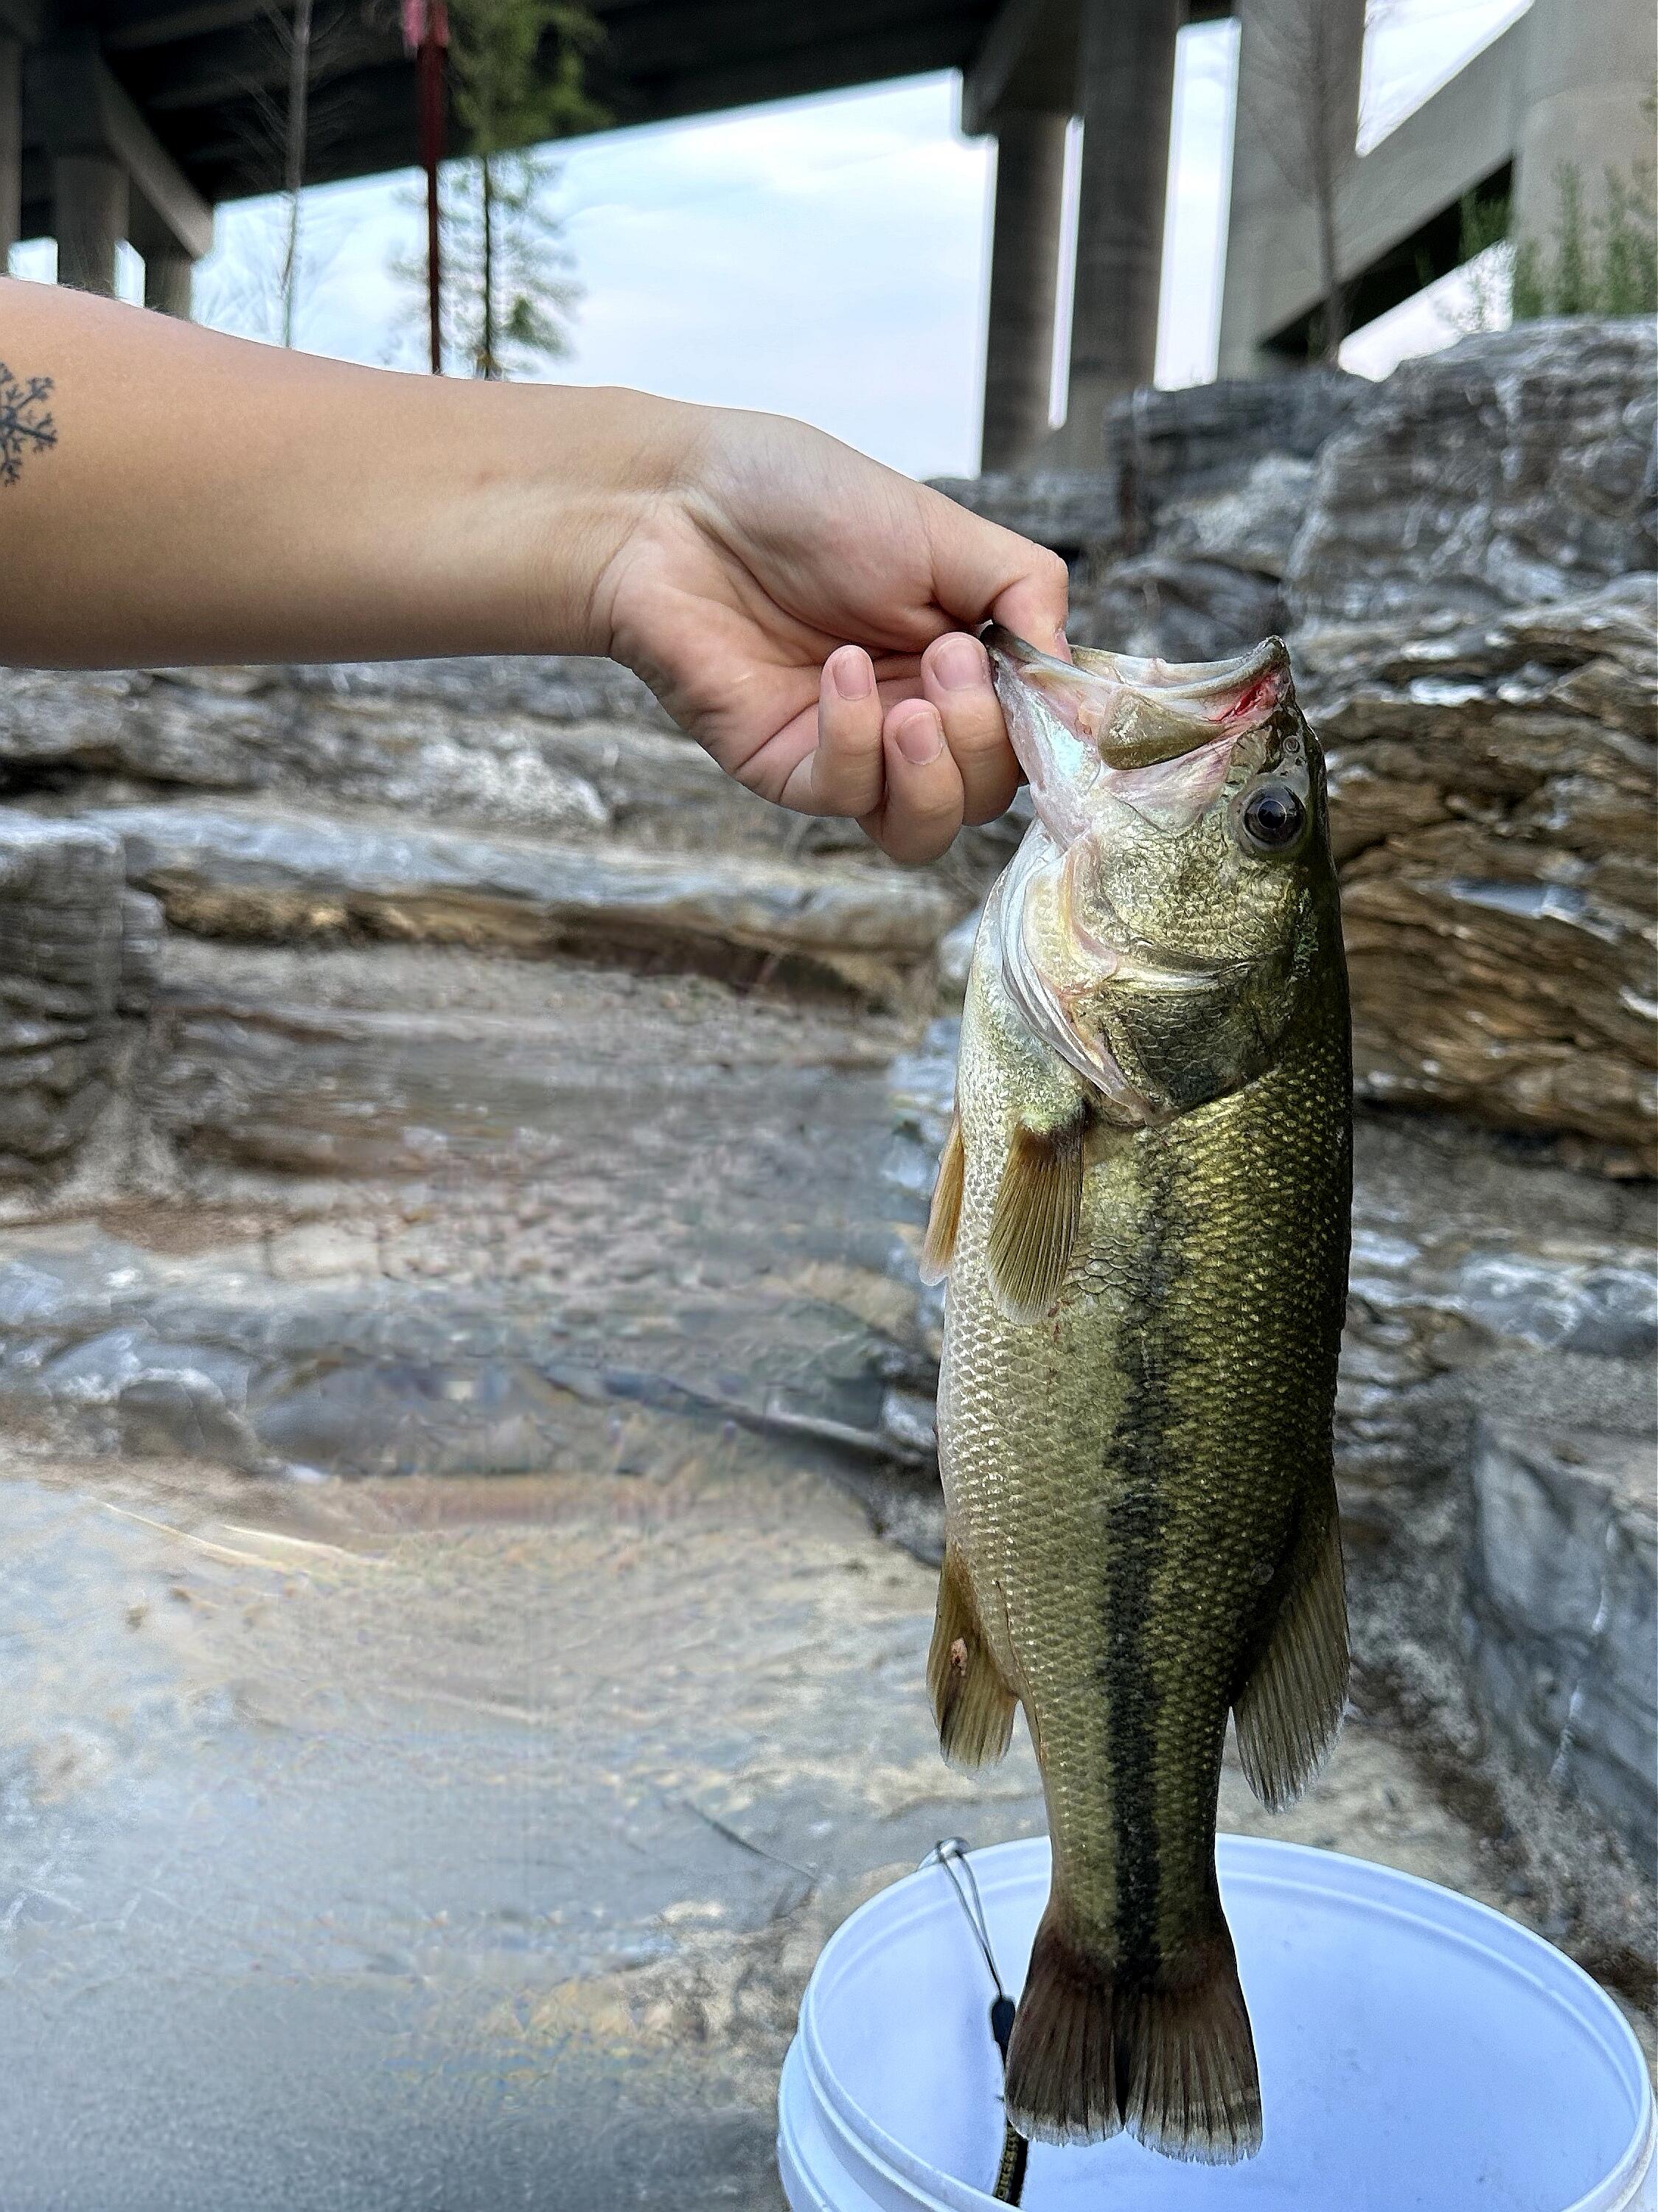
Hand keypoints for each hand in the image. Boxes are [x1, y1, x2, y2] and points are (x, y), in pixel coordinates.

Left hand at [592, 406, 1069, 861]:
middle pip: (991, 793)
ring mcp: (851, 752)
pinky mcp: (786, 772)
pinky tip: (837, 671)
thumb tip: (1070, 677)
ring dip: (937, 775)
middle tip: (950, 663)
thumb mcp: (945, 529)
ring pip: (928, 829)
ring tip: (912, 704)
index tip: (1045, 690)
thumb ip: (1025, 593)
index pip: (1033, 736)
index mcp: (962, 661)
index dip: (1050, 730)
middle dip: (986, 740)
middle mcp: (913, 715)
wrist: (678, 503)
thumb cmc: (803, 498)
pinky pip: (846, 798)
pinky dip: (855, 741)